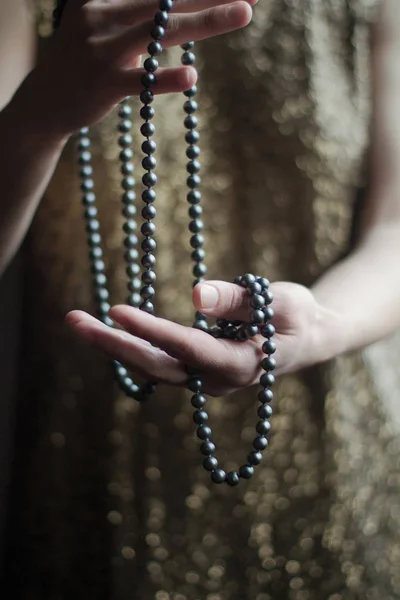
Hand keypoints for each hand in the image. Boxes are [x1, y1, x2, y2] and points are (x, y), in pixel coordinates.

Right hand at [18, 0, 253, 137]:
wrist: (46, 100)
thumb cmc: (85, 58)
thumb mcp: (103, 21)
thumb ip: (136, 8)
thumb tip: (182, 3)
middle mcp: (101, 12)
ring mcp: (101, 50)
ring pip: (160, 30)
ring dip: (205, 20)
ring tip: (244, 12)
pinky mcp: (104, 86)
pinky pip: (141, 80)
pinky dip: (166, 78)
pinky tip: (192, 75)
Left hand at [66, 280, 329, 396]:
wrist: (307, 340)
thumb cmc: (296, 317)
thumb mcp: (279, 300)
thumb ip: (240, 299)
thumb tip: (197, 294)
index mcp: (240, 363)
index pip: (188, 348)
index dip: (153, 331)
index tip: (117, 312)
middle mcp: (216, 380)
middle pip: (157, 367)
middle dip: (114, 345)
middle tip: (73, 320)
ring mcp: (204, 380)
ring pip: (152, 368)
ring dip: (114, 346)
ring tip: (77, 320)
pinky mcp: (198, 371)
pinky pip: (159, 363)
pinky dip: (131, 347)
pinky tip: (106, 331)